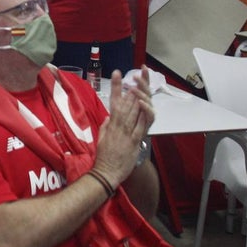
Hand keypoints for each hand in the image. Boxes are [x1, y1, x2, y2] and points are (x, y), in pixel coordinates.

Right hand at [93, 69, 153, 185]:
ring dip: (136, 96)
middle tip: (133, 74)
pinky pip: (140, 124)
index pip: (113, 101)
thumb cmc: (103, 157)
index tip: (116, 74)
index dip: (116, 87)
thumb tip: (109, 116)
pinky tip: (144, 103)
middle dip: (129, 88)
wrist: (106, 172)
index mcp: (110, 124)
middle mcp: (118, 125)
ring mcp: (127, 132)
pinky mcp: (135, 140)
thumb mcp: (102, 138)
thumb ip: (106, 126)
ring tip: (138, 83)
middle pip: (125, 103)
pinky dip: (142, 113)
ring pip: (133, 111)